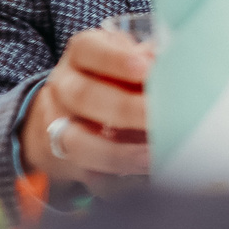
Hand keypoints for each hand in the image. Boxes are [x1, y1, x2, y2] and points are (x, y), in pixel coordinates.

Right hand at [21, 28, 151, 182]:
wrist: (67, 110)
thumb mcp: (127, 57)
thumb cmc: (115, 76)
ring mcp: (58, 125)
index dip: (115, 59)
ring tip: (153, 154)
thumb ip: (147, 58)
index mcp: (81, 54)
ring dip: (117, 151)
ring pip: (76, 141)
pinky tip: (142, 177)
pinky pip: (85, 172)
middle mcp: (64, 87)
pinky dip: (115, 179)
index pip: (88, 49)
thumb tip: (170, 60)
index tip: (145, 68)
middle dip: (126, 108)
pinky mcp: (66, 159)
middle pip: (84, 96)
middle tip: (161, 117)